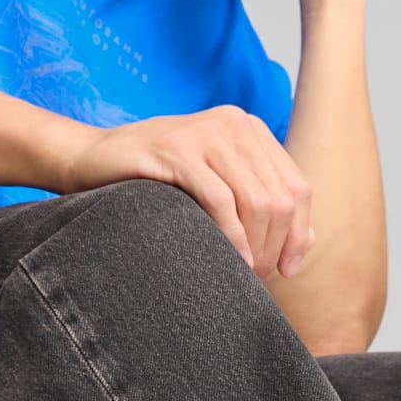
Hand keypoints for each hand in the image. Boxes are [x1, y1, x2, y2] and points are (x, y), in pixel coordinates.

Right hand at [54, 106, 313, 279]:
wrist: (93, 160)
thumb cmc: (157, 181)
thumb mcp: (216, 185)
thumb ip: (260, 205)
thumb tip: (307, 240)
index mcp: (250, 129)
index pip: (296, 187)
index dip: (297, 234)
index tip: (286, 270)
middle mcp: (234, 123)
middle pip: (279, 197)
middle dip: (274, 246)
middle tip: (256, 277)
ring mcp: (206, 132)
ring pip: (256, 200)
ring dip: (255, 246)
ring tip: (242, 273)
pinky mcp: (178, 149)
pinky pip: (220, 200)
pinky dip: (231, 236)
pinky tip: (228, 259)